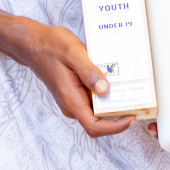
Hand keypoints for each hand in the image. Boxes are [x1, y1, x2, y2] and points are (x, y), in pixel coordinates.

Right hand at [18, 21, 133, 138]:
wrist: (32, 43)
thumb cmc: (50, 45)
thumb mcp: (73, 52)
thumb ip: (89, 72)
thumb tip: (105, 90)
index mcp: (71, 98)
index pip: (94, 126)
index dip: (115, 127)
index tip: (131, 118)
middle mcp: (71, 103)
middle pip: (98, 121)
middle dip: (119, 114)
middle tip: (137, 99)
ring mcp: (72, 99)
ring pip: (96, 109)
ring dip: (112, 102)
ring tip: (128, 86)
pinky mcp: (74, 91)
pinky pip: (92, 98)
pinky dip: (104, 93)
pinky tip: (113, 77)